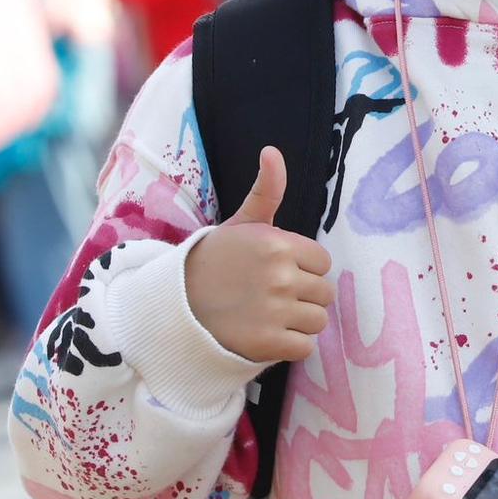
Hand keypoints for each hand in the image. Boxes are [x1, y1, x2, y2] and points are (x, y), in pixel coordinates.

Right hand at [183, 148, 335, 363]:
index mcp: (277, 243)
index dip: (303, 269)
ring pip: (318, 320)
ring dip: (299, 323)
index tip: (278, 272)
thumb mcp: (240, 223)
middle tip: (271, 298)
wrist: (173, 306)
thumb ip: (266, 191)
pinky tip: (268, 336)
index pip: (322, 261)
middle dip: (303, 296)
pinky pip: (305, 347)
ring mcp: (275, 310)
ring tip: (271, 317)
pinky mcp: (268, 343)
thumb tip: (272, 151)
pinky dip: (291, 346)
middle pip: (324, 293)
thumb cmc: (213, 262)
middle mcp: (280, 275)